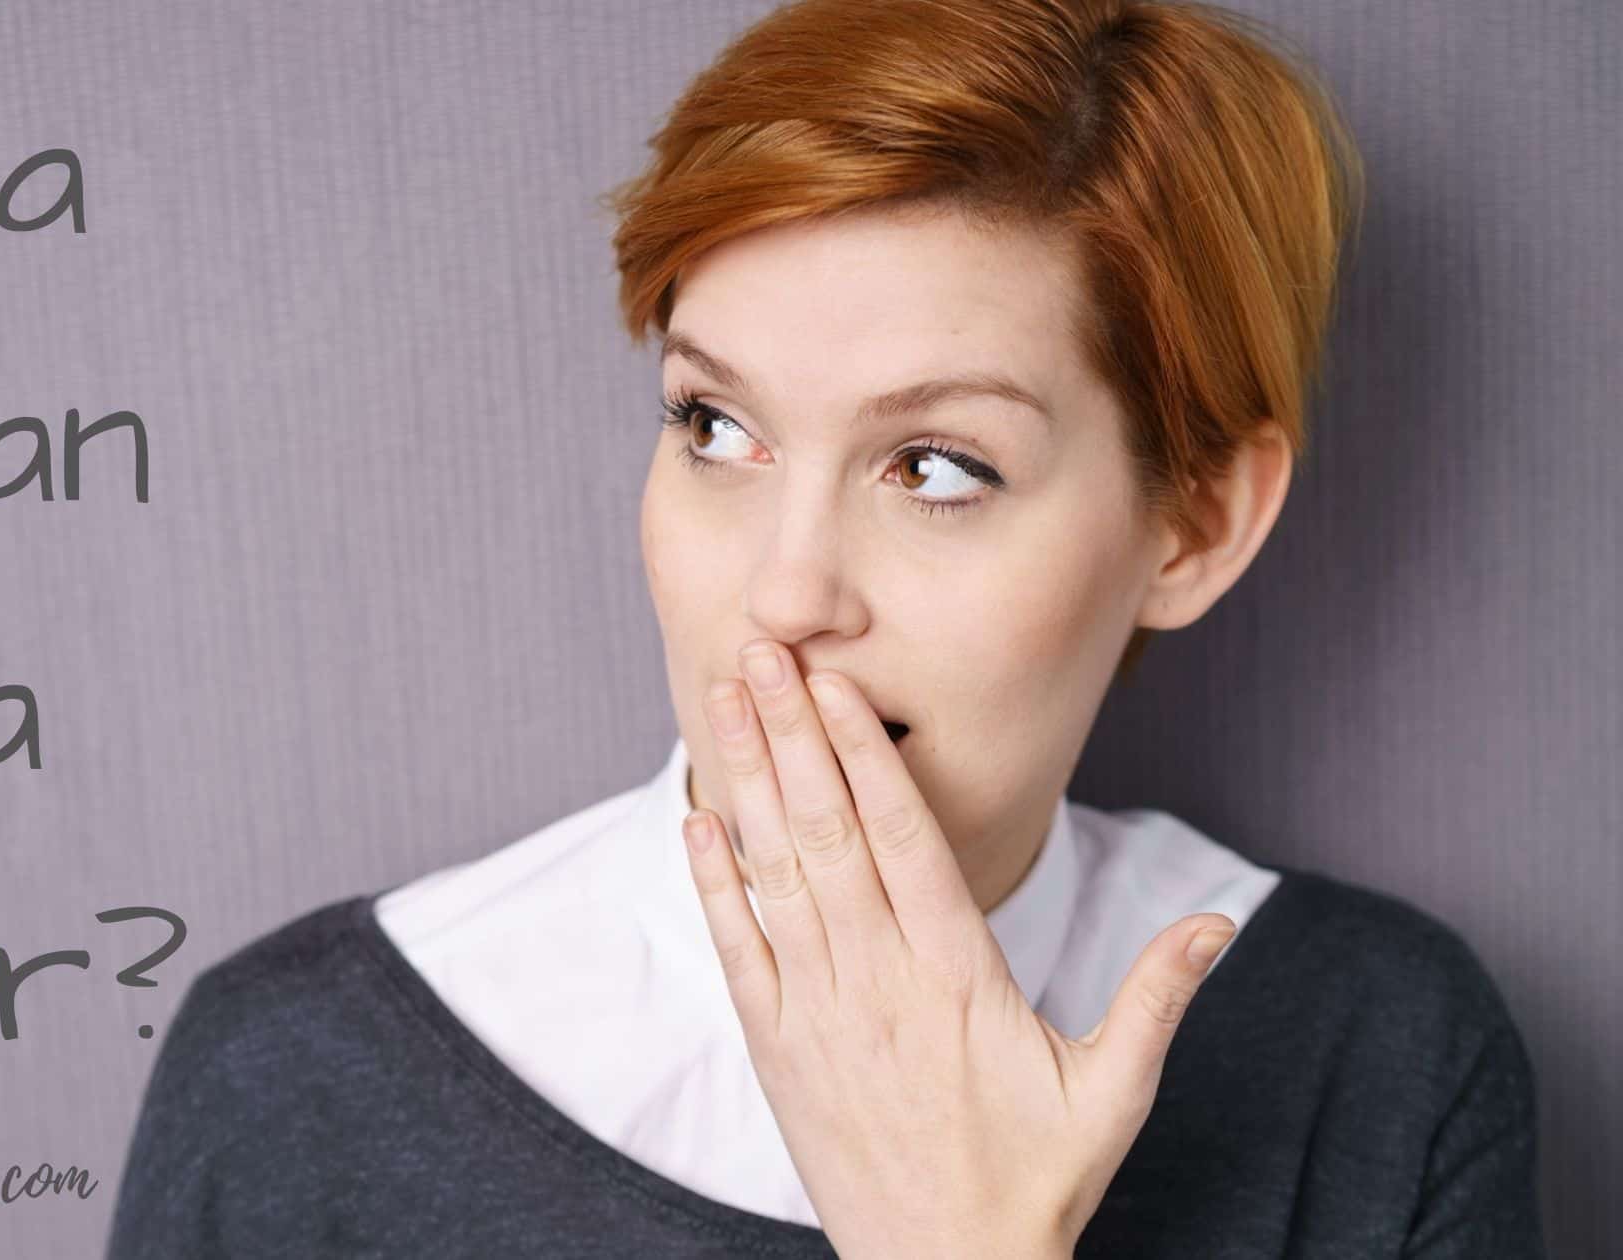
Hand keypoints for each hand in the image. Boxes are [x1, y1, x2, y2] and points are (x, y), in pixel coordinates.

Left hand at [683, 639, 1238, 1258]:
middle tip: (760, 649)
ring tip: (726, 699)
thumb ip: (1158, 998)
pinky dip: (713, 884)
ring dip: (746, 781)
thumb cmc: (1034, 1183)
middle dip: (792, 734)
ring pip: (776, 874)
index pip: (904, 839)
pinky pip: (737, 951)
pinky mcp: (777, 1049)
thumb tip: (1221, 918)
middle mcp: (879, 981)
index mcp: (959, 977)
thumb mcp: (1113, 1093)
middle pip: (828, 834)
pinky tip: (694, 819)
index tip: (838, 683)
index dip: (865, 754)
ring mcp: (819, 1013)